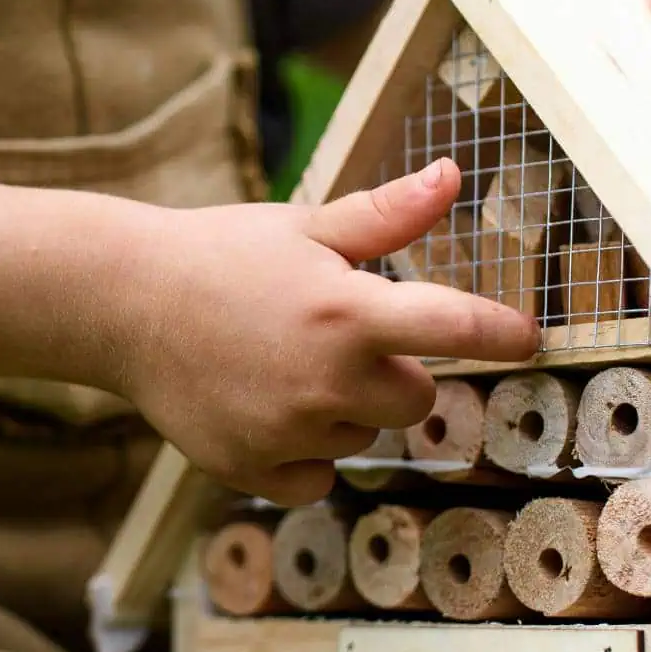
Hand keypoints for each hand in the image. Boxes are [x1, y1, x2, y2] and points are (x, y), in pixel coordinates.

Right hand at [108, 160, 537, 504]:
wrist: (123, 303)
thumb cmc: (219, 255)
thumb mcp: (304, 227)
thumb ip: (385, 215)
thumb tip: (451, 175)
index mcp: (348, 311)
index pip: (454, 327)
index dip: (501, 333)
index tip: (527, 337)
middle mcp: (326, 379)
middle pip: (416, 400)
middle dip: (396, 372)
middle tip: (341, 339)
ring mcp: (289, 430)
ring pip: (363, 436)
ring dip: (345, 410)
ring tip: (285, 366)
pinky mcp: (252, 467)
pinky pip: (316, 477)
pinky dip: (304, 453)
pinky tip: (266, 408)